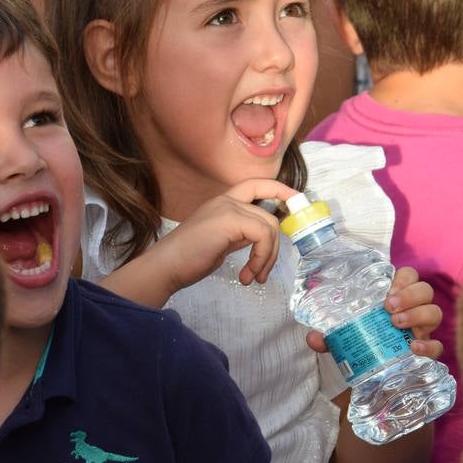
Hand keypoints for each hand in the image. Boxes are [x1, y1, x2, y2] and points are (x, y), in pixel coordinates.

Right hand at [158, 179, 297, 291]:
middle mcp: (226, 200)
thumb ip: (239, 233)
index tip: (296, 200)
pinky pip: (262, 236)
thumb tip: (260, 238)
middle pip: (269, 216)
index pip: (256, 185)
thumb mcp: (220, 241)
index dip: (279, 189)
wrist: (166, 265)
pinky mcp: (230, 220)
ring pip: (269, 227)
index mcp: (223, 201)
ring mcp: (228, 208)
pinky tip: (247, 276)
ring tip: (254, 277)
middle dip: (273, 248)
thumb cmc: (188, 258)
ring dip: (266, 258)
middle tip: (263, 272)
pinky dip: (261, 258)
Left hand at [307, 266, 444, 359]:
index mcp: (396, 297)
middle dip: (409, 295)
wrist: (378, 372)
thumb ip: (331, 336)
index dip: (403, 279)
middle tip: (388, 308)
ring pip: (435, 312)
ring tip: (396, 324)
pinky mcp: (428, 351)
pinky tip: (414, 348)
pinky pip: (438, 345)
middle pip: (425, 290)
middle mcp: (413, 309)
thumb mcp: (346, 337)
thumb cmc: (365, 342)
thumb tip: (313, 338)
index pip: (408, 276)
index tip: (387, 290)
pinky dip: (429, 346)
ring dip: (418, 314)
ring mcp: (423, 329)